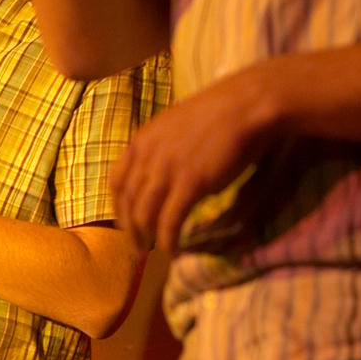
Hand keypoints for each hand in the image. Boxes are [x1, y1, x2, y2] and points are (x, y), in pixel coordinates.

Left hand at [110, 66, 277, 252]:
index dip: (118, 207)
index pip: (116, 182)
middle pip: (128, 203)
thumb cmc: (218, 115)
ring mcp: (166, 170)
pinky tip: (172, 251)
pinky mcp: (190, 184)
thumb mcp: (174, 128)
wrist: (244, 106)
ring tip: (152, 254)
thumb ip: (160, 152)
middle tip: (137, 248)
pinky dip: (168, 240)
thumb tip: (161, 179)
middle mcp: (146, 156)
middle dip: (130, 229)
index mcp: (140, 141)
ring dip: (145, 239)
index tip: (125, 223)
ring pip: (144, 215)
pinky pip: (170, 221)